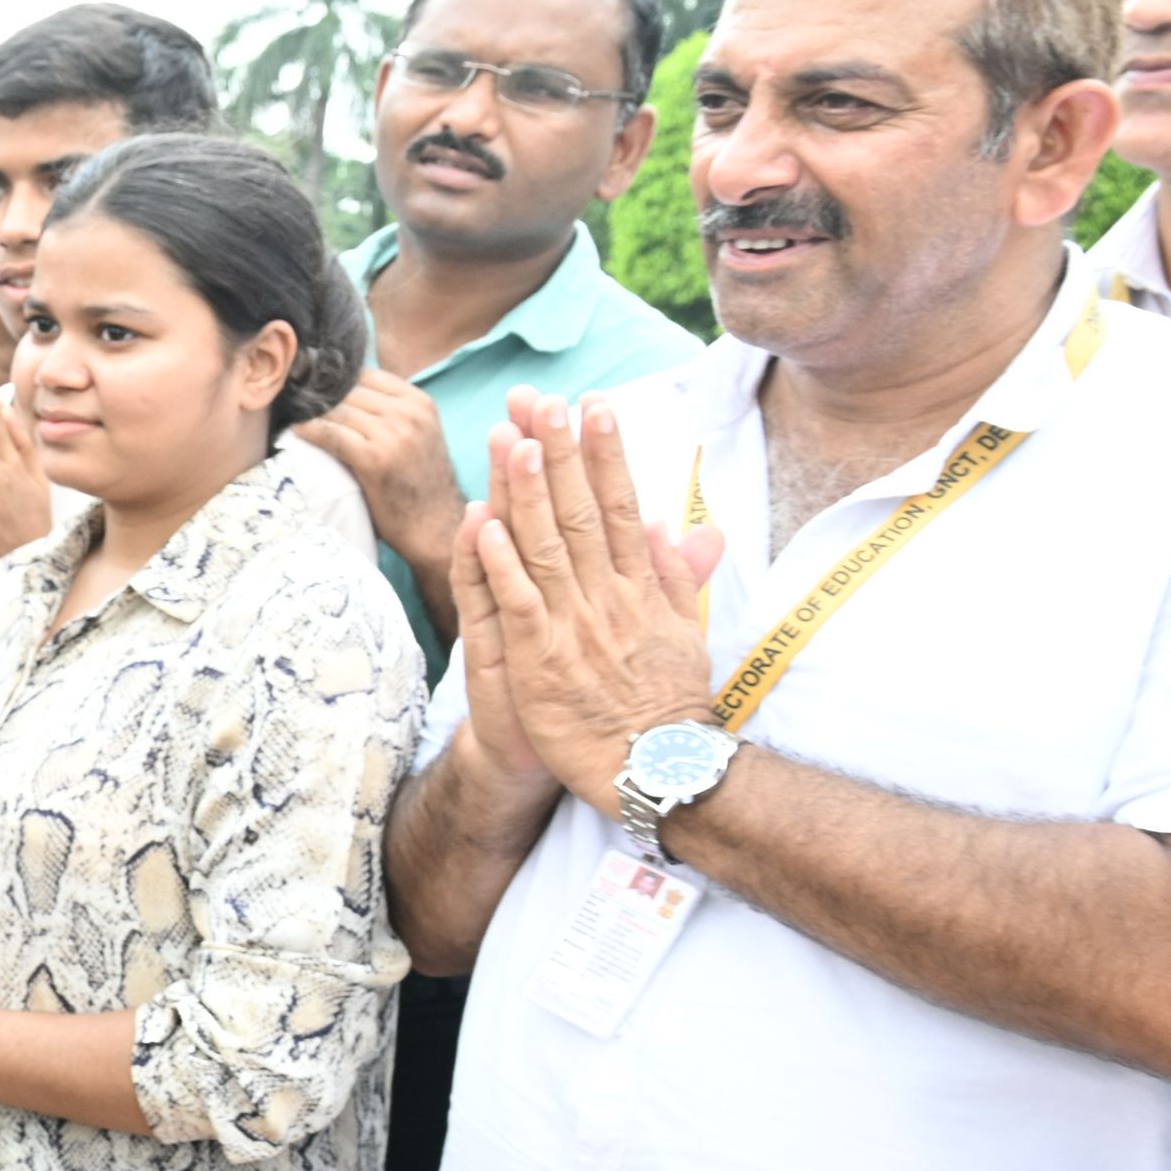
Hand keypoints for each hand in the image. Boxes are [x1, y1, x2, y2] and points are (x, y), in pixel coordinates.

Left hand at [295, 368, 462, 568]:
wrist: (434, 525)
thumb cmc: (418, 484)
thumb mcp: (417, 435)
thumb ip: (390, 411)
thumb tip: (344, 392)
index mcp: (419, 402)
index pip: (366, 375)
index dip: (338, 381)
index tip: (314, 387)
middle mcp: (409, 413)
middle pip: (350, 390)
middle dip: (321, 395)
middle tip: (294, 399)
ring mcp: (394, 434)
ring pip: (337, 410)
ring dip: (311, 412)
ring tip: (293, 415)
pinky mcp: (374, 458)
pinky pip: (331, 434)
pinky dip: (309, 431)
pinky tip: (296, 431)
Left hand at [465, 391, 730, 809]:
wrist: (656, 770)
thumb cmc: (665, 704)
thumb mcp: (684, 633)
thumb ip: (677, 578)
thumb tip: (678, 528)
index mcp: (641, 586)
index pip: (620, 505)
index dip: (606, 453)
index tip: (594, 406)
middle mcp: (610, 596)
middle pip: (579, 512)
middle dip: (560, 452)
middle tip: (543, 400)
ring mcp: (575, 625)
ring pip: (546, 545)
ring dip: (526, 490)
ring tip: (512, 437)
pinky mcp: (541, 659)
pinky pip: (519, 602)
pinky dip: (502, 562)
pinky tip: (485, 522)